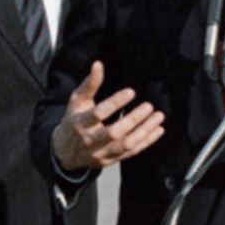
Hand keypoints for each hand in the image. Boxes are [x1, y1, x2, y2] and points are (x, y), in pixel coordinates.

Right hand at [51, 60, 165, 171]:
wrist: (65, 152)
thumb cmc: (74, 120)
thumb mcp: (77, 101)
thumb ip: (89, 84)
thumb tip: (98, 64)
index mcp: (81, 123)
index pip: (98, 113)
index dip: (115, 103)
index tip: (131, 92)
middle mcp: (90, 140)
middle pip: (113, 132)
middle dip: (133, 119)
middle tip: (149, 106)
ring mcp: (101, 152)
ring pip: (125, 144)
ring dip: (144, 131)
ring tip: (158, 116)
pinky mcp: (110, 160)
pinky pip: (131, 152)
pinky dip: (146, 142)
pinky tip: (158, 130)